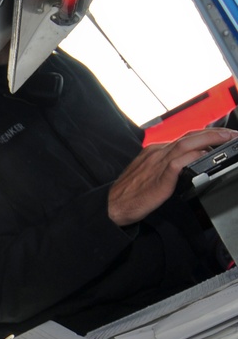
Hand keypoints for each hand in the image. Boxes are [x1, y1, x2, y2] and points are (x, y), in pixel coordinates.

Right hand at [108, 128, 236, 225]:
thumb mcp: (147, 174)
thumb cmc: (129, 194)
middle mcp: (157, 152)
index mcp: (154, 151)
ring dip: (211, 139)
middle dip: (213, 133)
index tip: (220, 136)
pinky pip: (181, 161)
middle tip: (231, 133)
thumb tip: (187, 166)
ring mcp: (158, 162)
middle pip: (189, 136)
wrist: (113, 206)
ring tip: (228, 138)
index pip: (184, 138)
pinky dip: (196, 156)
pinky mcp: (161, 176)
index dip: (204, 135)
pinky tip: (208, 156)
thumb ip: (165, 167)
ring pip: (188, 143)